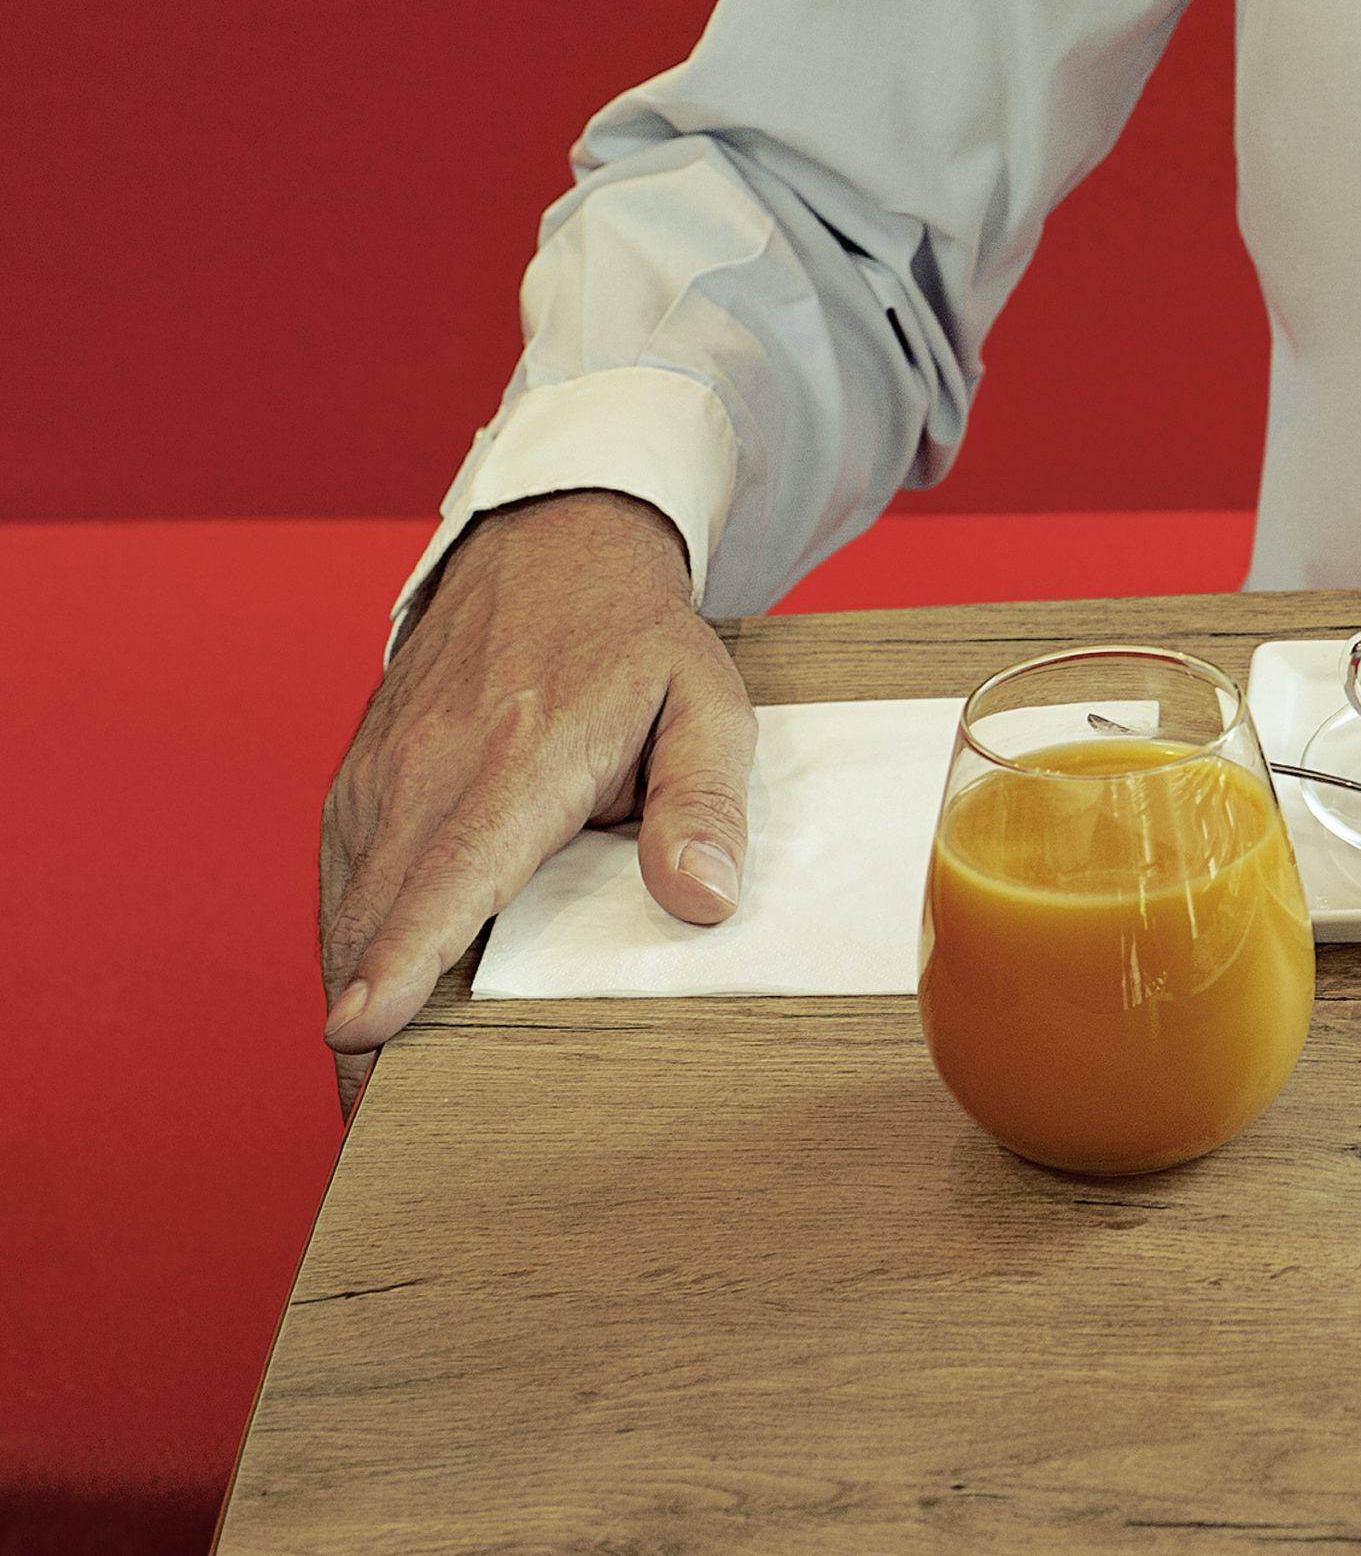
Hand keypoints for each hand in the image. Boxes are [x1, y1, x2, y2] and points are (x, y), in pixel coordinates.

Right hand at [317, 489, 754, 1112]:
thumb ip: (707, 805)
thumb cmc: (636, 639)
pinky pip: (341, 879)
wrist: (549, 549)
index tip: (359, 1032)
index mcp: (519, 758)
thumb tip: (700, 900)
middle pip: (377, 915)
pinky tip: (368, 999)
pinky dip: (347, 944)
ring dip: (349, 991)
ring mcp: (379, 774)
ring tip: (369, 1089)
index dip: (401, 960)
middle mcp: (428, 768)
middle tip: (379, 1121)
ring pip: (345, 906)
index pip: (449, 876)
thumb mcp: (710, 703)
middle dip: (366, 1024)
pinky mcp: (357, 781)